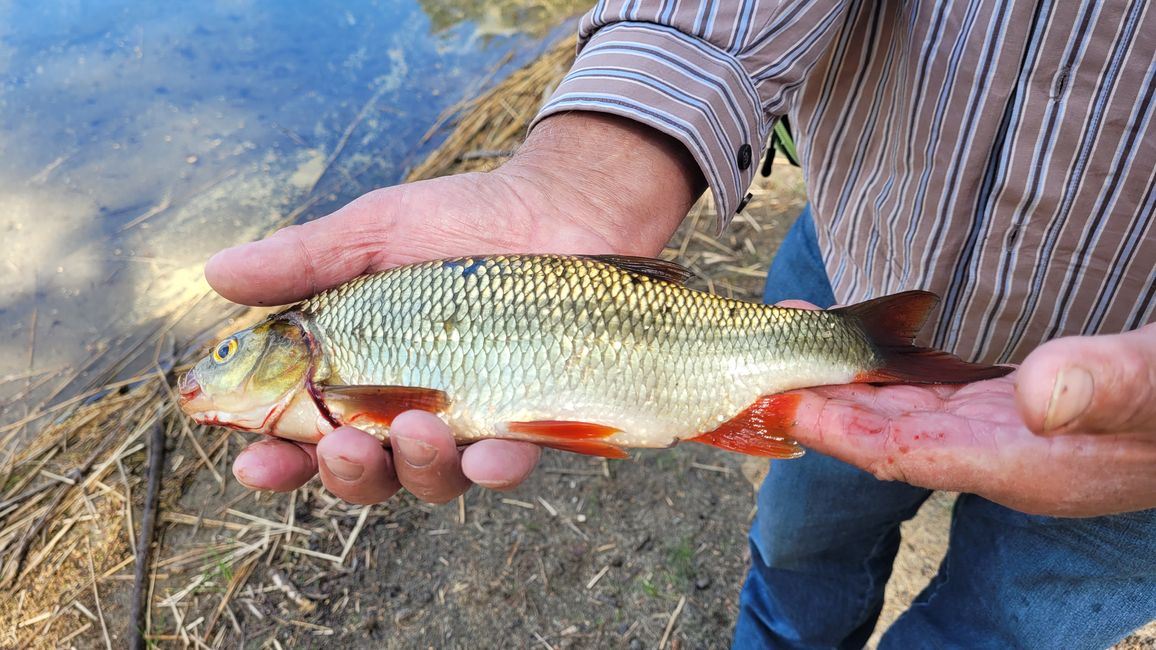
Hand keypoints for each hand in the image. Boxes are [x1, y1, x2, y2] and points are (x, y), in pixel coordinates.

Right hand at [206, 113, 703, 503]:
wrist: (562, 208)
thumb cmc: (462, 220)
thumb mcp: (373, 232)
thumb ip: (303, 262)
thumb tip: (214, 275)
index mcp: (359, 372)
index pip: (303, 432)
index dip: (275, 459)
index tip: (251, 461)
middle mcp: (408, 410)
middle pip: (364, 473)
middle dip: (345, 471)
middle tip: (341, 443)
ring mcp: (469, 422)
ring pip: (431, 479)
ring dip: (415, 466)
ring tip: (419, 426)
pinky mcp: (529, 423)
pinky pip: (507, 465)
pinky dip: (496, 466)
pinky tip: (492, 451)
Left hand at [779, 309, 1155, 516]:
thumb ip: (1106, 388)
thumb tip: (1038, 396)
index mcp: (1026, 462)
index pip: (902, 451)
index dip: (835, 427)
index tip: (777, 396)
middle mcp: (1007, 455)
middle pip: (888, 430)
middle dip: (825, 392)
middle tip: (769, 341)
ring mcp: (1014, 433)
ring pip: (910, 409)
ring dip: (853, 375)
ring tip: (800, 329)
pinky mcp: (1026, 408)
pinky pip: (941, 393)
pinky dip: (898, 369)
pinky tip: (873, 348)